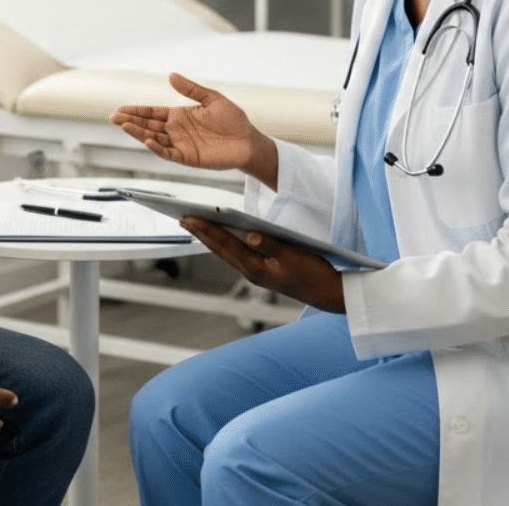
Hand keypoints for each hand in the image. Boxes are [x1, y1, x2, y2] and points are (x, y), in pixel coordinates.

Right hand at [110, 73, 277, 184]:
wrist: (248, 140)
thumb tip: (171, 75)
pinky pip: (168, 153)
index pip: (152, 113)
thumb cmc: (233, 120)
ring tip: (124, 126)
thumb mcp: (212, 98)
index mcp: (179, 115)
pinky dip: (157, 148)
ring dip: (138, 133)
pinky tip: (147, 140)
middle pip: (148, 125)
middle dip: (130, 121)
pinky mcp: (188, 157)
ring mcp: (180, 144)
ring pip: (154, 139)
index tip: (120, 109)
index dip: (136, 111)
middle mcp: (176, 130)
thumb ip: (191, 89)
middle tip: (113, 117)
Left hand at [182, 216, 345, 312]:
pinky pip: (237, 254)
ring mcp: (255, 272)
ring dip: (210, 237)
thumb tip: (250, 235)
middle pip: (219, 248)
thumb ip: (270, 244)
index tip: (188, 217)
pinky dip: (226, 241)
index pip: (224, 244)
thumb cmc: (312, 273)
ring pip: (226, 251)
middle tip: (181, 217)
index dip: (205, 229)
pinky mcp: (262, 270)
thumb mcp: (293, 255)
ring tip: (195, 224)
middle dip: (200, 232)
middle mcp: (250, 271)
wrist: (327, 292)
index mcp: (255, 268)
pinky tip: (221, 234)